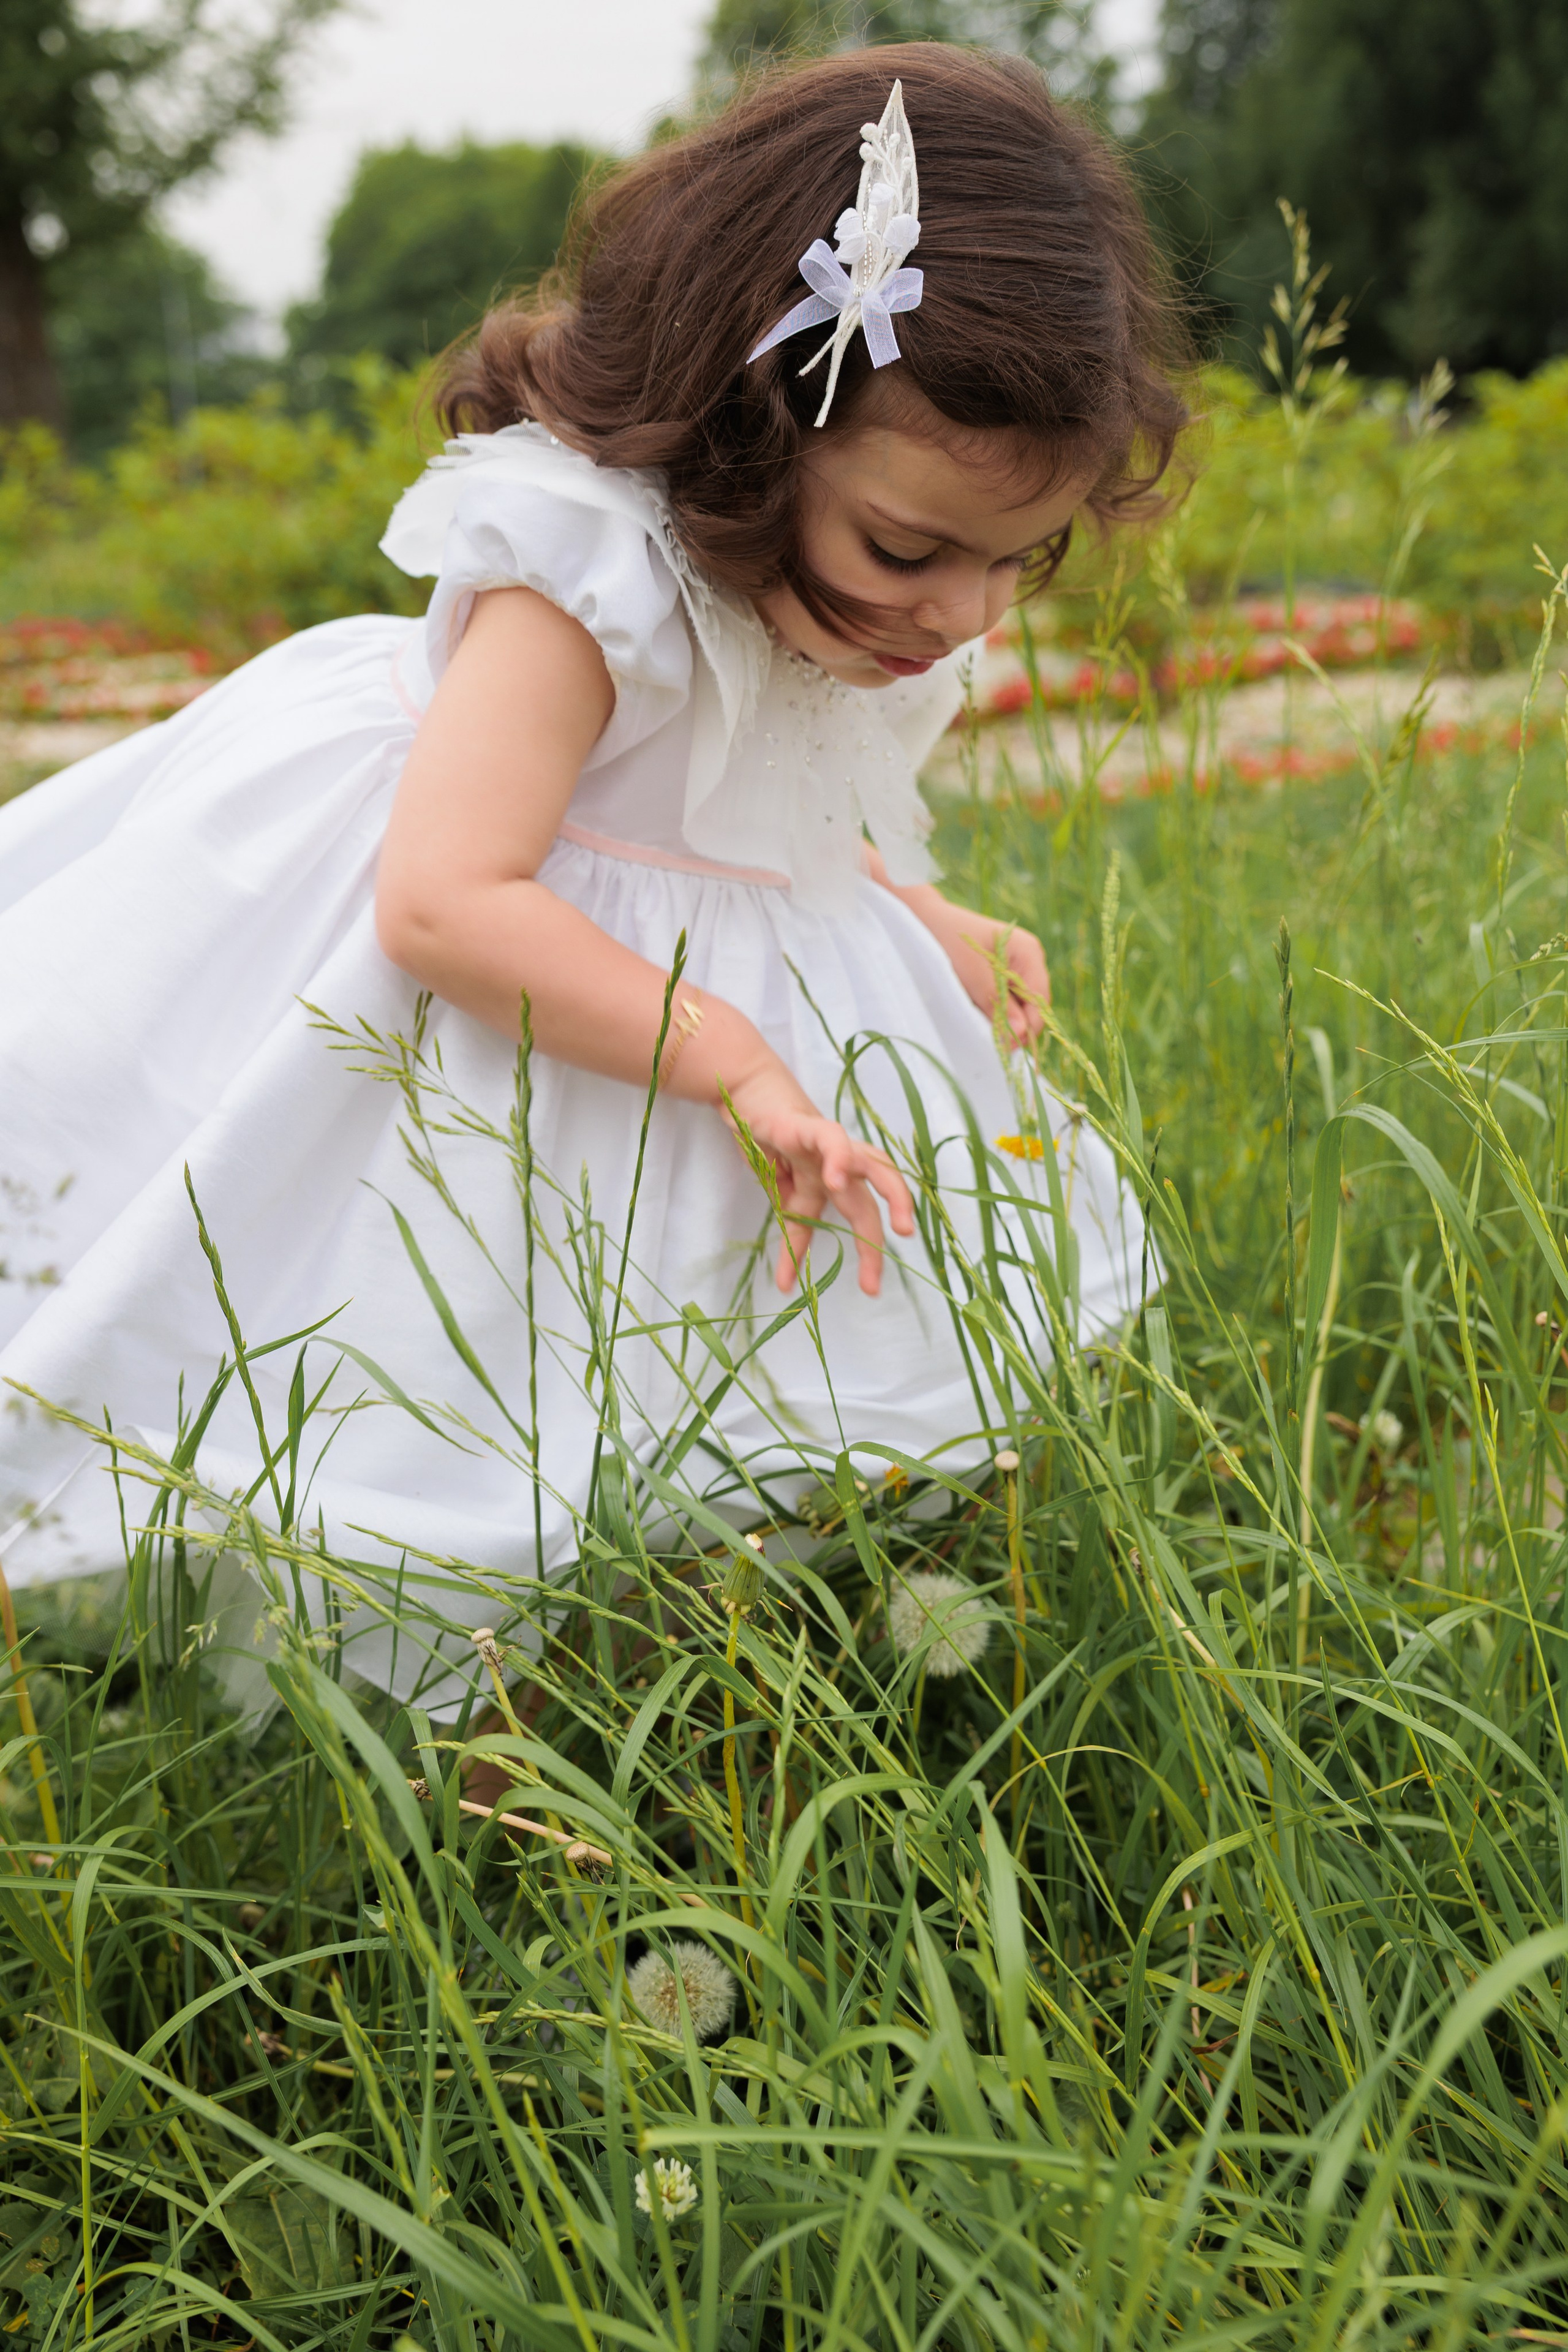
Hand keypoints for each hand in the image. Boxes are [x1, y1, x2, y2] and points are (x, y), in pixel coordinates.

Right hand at [722, 1063, 915, 1296]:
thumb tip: (787, 1280)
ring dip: (894, 1197)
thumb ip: (790, 1228)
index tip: (846, 1292)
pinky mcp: (812, 1125)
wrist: (746, 1092)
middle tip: (873, 1286)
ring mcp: (831, 1146)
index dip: (851, 1258)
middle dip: (875, 1246)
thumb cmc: (765, 1137)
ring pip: (876, 1167)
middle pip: (870, 1204)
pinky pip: (834, 1141)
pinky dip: (840, 1159)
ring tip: (900, 1229)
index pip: (849, 1224)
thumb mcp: (777, 1192)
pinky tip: (835, 1181)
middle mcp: (840, 1167)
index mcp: (833, 1184)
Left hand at [921, 896, 1049, 1050]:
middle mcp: (1030, 958)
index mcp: (1029, 953)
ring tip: (985, 1028)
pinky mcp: (1005, 971)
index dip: (1028, 1027)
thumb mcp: (973, 975)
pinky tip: (983, 1014)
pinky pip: (1009, 997)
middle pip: (1034, 1003)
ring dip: (1007, 1019)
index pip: (1040, 999)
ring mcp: (1019, 964)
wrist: (927, 921)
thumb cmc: (949, 941)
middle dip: (1018, 1025)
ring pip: (1022, 1003)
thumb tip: (1020, 1033)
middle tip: (995, 1044)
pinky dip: (999, 1010)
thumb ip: (998, 1003)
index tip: (1007, 1047)